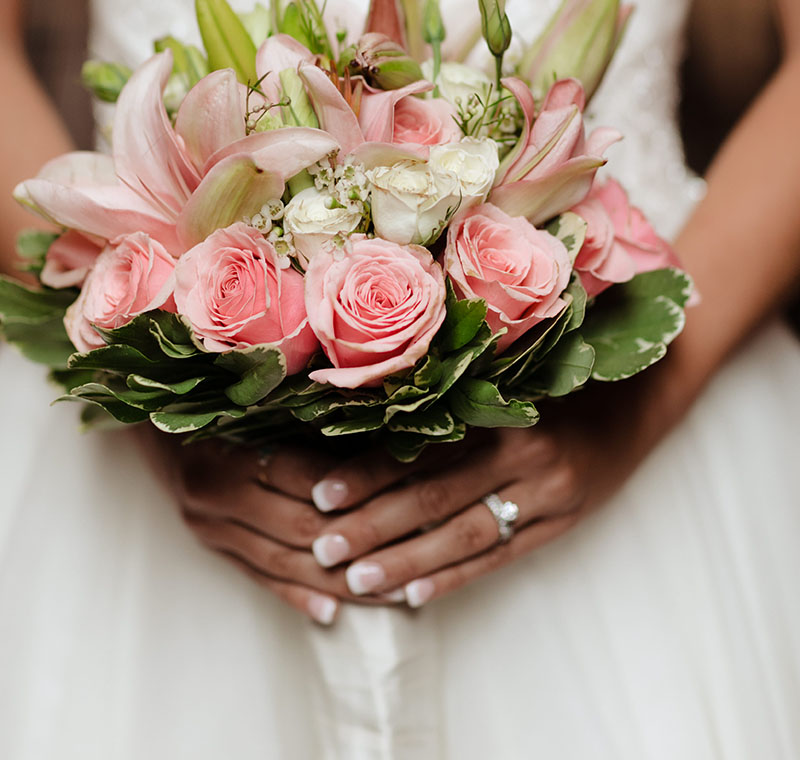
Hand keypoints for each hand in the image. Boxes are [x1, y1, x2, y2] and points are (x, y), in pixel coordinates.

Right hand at [133, 428, 409, 624]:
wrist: (155, 423)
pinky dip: (298, 595)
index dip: (348, 487)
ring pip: (283, 561)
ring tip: (385, 592)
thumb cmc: (220, 401)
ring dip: (336, 581)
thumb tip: (377, 424)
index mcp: (230, 447)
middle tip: (409, 554)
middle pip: (296, 525)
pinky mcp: (212, 548)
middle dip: (356, 543)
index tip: (401, 495)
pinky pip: (260, 578)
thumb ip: (307, 418)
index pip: (301, 473)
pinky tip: (332, 612)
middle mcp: (215, 492)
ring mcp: (210, 526)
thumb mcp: (258, 400)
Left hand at [308, 363, 686, 606]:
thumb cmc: (565, 375)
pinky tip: (415, 596)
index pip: (423, 448)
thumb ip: (457, 392)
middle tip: (320, 548)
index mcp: (502, 408)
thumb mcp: (515, 372)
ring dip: (404, 561)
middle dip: (372, 525)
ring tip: (355, 581)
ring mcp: (547, 495)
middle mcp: (523, 452)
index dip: (368, 472)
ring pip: (463, 536)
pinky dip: (455, 577)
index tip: (318, 492)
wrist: (644, 395)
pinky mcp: (561, 524)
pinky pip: (500, 557)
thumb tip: (371, 410)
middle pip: (434, 497)